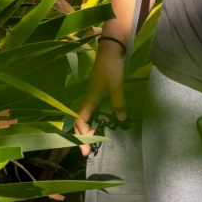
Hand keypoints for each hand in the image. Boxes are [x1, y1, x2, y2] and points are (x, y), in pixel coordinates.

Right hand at [75, 37, 128, 153]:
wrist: (111, 50)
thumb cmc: (111, 68)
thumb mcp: (116, 87)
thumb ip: (118, 103)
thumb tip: (121, 119)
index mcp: (89, 100)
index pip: (80, 121)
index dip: (81, 135)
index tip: (87, 147)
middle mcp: (87, 100)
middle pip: (79, 122)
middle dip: (81, 137)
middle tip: (87, 151)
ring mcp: (92, 97)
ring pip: (84, 118)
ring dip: (86, 130)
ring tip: (92, 141)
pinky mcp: (97, 93)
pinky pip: (91, 112)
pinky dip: (92, 122)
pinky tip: (99, 126)